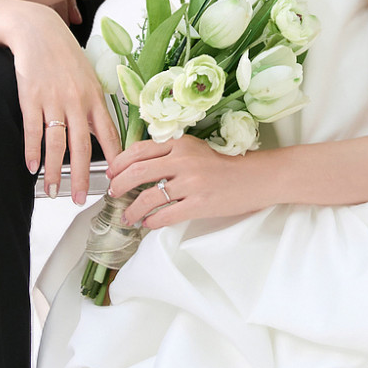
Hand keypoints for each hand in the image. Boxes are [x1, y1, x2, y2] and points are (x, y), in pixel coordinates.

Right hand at [3, 1, 120, 202]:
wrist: (38, 31)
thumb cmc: (65, 54)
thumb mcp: (88, 77)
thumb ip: (94, 105)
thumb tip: (98, 134)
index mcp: (95, 97)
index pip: (109, 135)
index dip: (115, 160)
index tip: (118, 181)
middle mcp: (77, 101)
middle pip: (82, 147)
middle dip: (82, 177)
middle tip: (80, 198)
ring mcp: (53, 100)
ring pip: (56, 144)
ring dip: (54, 171)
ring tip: (53, 190)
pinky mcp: (31, 98)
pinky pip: (34, 130)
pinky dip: (32, 151)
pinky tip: (32, 167)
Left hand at [108, 134, 268, 229]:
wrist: (255, 178)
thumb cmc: (224, 166)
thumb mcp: (195, 150)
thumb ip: (170, 153)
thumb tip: (139, 165)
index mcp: (180, 144)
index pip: (139, 150)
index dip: (120, 163)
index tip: (112, 173)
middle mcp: (183, 161)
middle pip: (138, 172)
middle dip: (119, 185)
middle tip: (113, 194)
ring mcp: (191, 183)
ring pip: (149, 197)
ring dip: (133, 209)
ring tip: (128, 216)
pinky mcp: (199, 204)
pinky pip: (166, 214)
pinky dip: (152, 220)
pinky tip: (148, 223)